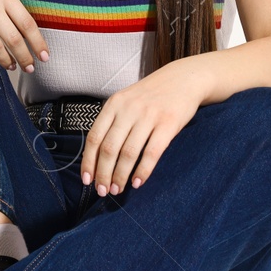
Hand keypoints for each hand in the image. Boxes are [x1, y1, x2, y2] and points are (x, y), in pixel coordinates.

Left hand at [82, 61, 205, 195]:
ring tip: (117, 190)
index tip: (87, 180)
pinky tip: (138, 183)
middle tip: (102, 191)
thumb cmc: (151, 95)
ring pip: (128, 153)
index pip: (94, 137)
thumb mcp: (126, 101)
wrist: (184, 79)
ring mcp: (148, 116)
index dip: (89, 162)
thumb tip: (97, 157)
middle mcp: (128, 109)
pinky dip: (143, 171)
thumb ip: (112, 122)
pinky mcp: (168, 123)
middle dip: (103, 174)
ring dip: (120, 176)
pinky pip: (152, 153)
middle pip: (109, 148)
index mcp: (114, 104)